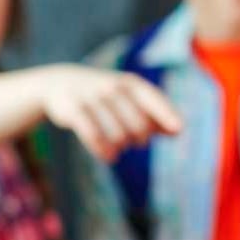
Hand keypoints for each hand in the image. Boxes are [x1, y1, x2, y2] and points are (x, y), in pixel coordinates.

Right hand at [40, 64, 181, 160]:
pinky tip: (109, 157)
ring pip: (118, 134)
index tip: (179, 130)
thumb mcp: (129, 98)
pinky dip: (104, 151)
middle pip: (138, 124)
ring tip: (120, 147)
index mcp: (130, 83)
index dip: (166, 114)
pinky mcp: (73, 111)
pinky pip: (94, 137)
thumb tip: (178, 131)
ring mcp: (92, 98)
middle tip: (137, 141)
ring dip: (122, 146)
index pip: (152, 98)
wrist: (60, 82)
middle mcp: (112, 87)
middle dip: (141, 138)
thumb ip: (153, 113)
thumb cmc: (105, 95)